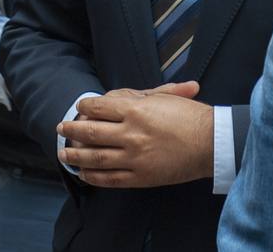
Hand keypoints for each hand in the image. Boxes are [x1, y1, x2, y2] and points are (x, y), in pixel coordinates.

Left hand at [57, 81, 213, 187]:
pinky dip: (93, 177)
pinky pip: (110, 178)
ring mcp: (134, 157)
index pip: (98, 107)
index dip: (84, 107)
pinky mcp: (141, 177)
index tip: (79, 108)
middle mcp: (131, 133)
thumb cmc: (190, 116)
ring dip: (75, 155)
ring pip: (95, 157)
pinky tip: (84, 173)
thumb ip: (139, 93)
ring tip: (64, 153)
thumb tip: (114, 95)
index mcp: (136, 110)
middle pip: (91, 132)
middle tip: (61, 128)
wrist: (211, 143)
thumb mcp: (165, 96)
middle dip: (72, 130)